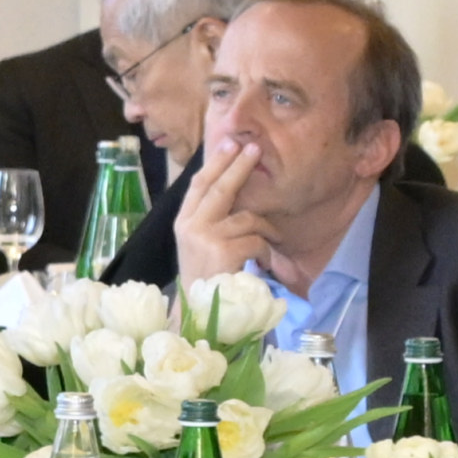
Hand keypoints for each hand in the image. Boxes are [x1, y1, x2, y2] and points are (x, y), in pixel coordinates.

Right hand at [164, 140, 266, 285]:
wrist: (199, 313)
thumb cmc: (206, 278)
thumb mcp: (200, 244)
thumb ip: (211, 219)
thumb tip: (233, 187)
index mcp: (183, 221)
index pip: (199, 185)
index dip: (215, 163)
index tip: (229, 143)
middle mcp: (190, 226)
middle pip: (219, 188)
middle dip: (239, 166)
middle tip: (254, 148)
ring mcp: (205, 238)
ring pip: (246, 218)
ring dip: (266, 229)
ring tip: (274, 241)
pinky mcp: (223, 252)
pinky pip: (256, 240)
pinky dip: (266, 252)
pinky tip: (265, 265)